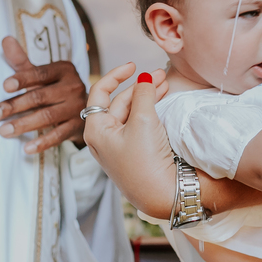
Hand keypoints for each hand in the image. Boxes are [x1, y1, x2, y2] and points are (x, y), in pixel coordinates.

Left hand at [0, 36, 85, 153]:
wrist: (85, 107)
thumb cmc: (54, 87)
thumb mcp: (41, 73)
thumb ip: (22, 61)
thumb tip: (5, 39)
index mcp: (63, 70)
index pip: (40, 74)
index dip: (23, 79)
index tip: (4, 86)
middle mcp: (73, 86)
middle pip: (40, 96)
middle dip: (14, 106)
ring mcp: (77, 107)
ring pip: (47, 116)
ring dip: (24, 124)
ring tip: (3, 131)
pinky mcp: (78, 126)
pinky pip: (59, 135)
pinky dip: (43, 142)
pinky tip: (27, 148)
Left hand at [81, 64, 174, 219]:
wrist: (163, 196)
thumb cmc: (146, 162)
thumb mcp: (144, 120)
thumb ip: (144, 94)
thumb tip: (144, 78)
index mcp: (95, 130)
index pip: (99, 92)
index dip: (116, 75)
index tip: (133, 65)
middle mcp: (104, 138)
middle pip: (119, 102)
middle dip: (140, 86)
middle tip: (161, 75)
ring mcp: (119, 147)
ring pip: (131, 113)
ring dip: (148, 97)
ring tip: (166, 84)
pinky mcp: (134, 154)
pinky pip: (139, 126)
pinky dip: (150, 111)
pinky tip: (163, 102)